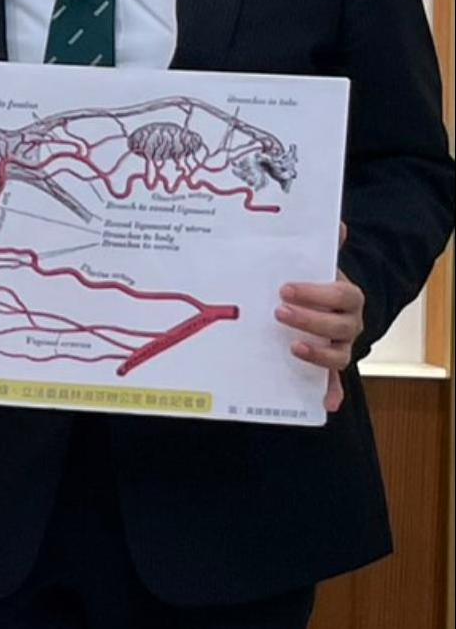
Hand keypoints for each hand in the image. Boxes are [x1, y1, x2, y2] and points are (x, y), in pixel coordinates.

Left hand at [280, 226, 362, 412]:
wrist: (331, 309)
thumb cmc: (319, 287)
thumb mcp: (321, 266)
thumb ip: (326, 248)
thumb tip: (336, 224)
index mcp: (348, 298)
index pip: (342, 294)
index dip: (316, 293)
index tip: (286, 288)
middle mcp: (349, 324)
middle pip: (339, 325)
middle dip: (310, 320)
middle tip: (278, 312)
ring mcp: (340, 347)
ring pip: (338, 355)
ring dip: (318, 355)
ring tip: (293, 348)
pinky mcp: (329, 368)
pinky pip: (334, 384)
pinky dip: (332, 394)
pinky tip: (327, 404)